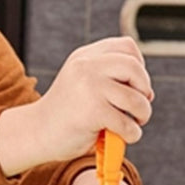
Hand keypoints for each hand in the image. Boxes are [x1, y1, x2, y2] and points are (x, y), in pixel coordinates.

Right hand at [0, 37, 152, 176]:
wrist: (37, 132)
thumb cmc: (66, 113)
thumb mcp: (84, 83)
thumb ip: (110, 78)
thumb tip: (147, 92)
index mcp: (86, 56)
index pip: (127, 47)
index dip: (139, 67)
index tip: (134, 86)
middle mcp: (86, 66)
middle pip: (135, 68)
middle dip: (144, 90)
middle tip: (138, 108)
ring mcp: (89, 87)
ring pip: (136, 98)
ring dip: (142, 115)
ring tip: (130, 123)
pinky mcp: (92, 111)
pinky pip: (127, 123)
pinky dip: (131, 134)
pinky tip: (120, 136)